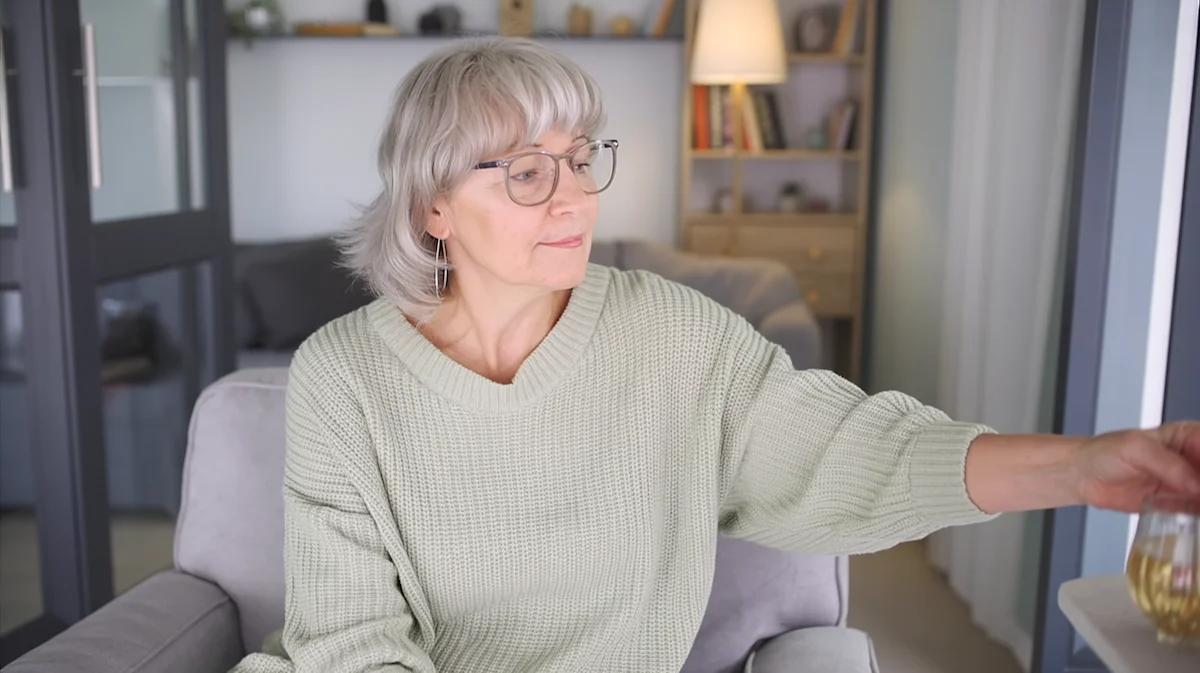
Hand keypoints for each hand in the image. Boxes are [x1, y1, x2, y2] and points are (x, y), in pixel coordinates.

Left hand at [1072, 421, 1199, 512]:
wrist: (1083, 476)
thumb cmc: (1105, 452)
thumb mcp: (1136, 449)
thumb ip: (1166, 463)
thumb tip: (1194, 482)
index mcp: (1188, 436)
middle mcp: (1193, 460)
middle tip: (1197, 497)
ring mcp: (1188, 484)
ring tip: (1192, 506)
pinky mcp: (1179, 505)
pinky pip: (1199, 512)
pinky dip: (1198, 518)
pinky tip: (1191, 521)